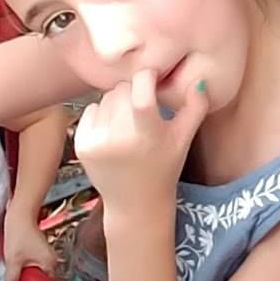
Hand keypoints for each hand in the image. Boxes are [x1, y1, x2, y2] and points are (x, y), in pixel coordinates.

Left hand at [1, 209, 56, 280]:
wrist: (19, 215)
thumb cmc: (19, 233)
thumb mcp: (12, 261)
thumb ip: (12, 279)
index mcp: (50, 264)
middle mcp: (52, 260)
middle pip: (40, 279)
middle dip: (27, 279)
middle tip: (17, 274)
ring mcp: (47, 254)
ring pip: (35, 271)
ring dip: (24, 271)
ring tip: (16, 263)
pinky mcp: (40, 250)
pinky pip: (33, 264)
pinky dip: (24, 264)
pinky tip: (17, 257)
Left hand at [74, 68, 211, 212]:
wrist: (135, 203)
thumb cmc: (164, 168)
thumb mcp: (184, 139)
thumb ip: (196, 107)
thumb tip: (198, 79)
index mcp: (147, 135)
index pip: (140, 91)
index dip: (147, 77)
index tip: (153, 77)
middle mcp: (118, 139)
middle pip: (122, 90)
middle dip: (133, 92)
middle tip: (143, 108)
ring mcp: (96, 142)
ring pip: (106, 98)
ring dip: (118, 103)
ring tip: (130, 122)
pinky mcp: (81, 145)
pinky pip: (91, 110)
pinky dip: (102, 115)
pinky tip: (114, 131)